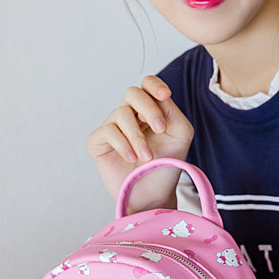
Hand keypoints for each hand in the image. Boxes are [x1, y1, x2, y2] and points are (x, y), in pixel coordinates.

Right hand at [87, 75, 193, 211]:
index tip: (165, 96)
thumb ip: (172, 111)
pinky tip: (131, 158)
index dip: (154, 85)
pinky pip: (108, 132)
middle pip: (132, 93)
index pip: (147, 84)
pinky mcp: (98, 142)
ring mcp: (112, 127)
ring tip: (147, 157)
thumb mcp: (180, 134)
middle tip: (161, 129)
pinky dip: (123, 144)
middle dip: (149, 108)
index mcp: (149, 109)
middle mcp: (129, 115)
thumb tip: (155, 97)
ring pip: (121, 114)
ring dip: (138, 137)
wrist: (154, 194)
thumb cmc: (167, 164)